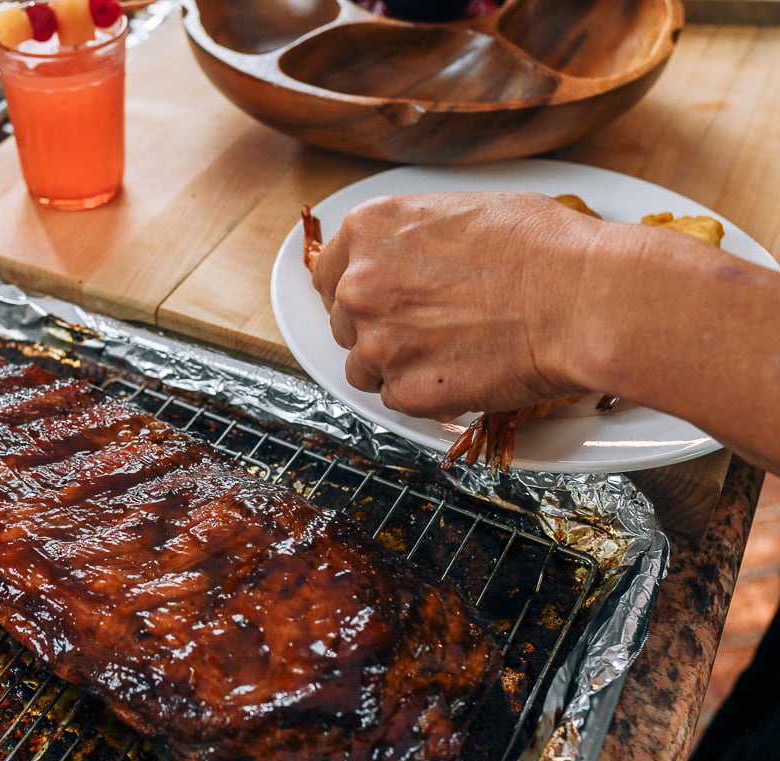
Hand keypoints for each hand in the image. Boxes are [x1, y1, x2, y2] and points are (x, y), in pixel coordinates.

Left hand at [309, 191, 602, 419]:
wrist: (584, 299)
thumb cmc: (543, 247)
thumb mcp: (464, 209)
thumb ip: (414, 237)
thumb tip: (409, 253)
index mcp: (369, 231)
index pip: (328, 273)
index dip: (353, 290)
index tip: (373, 301)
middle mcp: (361, 286)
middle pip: (345, 323)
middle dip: (378, 328)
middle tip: (426, 327)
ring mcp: (380, 344)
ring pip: (365, 368)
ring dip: (397, 365)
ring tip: (450, 351)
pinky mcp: (408, 391)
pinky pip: (399, 399)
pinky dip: (425, 394)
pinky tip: (463, 371)